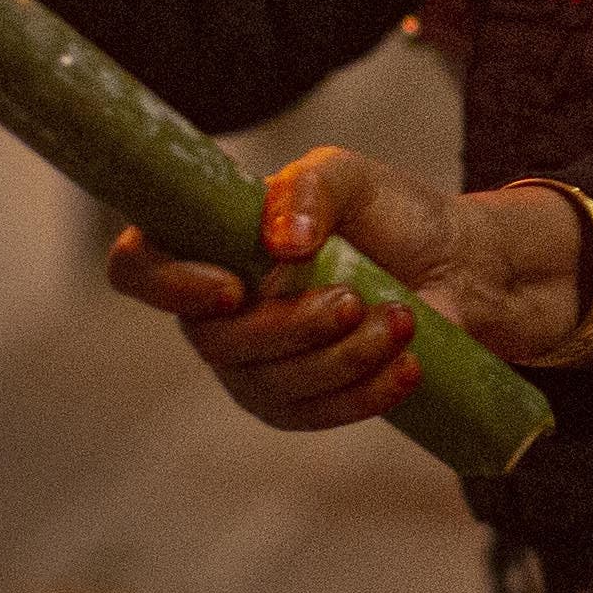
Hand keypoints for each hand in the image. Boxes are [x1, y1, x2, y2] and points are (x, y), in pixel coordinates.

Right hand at [101, 149, 587, 431]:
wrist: (455, 264)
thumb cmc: (390, 213)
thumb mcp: (352, 177)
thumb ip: (309, 188)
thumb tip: (280, 242)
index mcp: (210, 241)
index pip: (138, 267)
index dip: (166, 284)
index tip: (233, 285)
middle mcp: (215, 307)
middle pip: (214, 341)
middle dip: (289, 326)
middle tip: (355, 299)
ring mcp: (250, 363)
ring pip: (267, 384)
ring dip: (340, 357)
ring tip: (400, 321)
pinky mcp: (295, 403)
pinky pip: (311, 415)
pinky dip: (362, 393)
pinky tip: (406, 365)